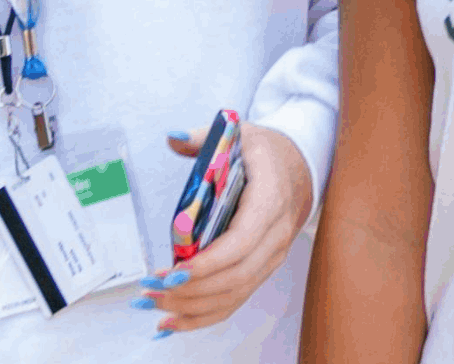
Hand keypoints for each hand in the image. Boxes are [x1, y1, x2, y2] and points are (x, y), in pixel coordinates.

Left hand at [139, 125, 313, 333]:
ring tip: (154, 304)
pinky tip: (173, 320)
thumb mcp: (239, 133)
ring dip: (193, 306)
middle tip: (152, 289)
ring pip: (235, 293)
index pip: (242, 241)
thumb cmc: (265, 152)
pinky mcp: (263, 268)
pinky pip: (236, 299)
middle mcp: (276, 234)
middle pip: (236, 275)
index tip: (174, 270)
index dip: (209, 262)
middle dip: (192, 289)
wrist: (301, 167)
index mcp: (270, 200)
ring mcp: (272, 255)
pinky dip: (204, 315)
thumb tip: (173, 138)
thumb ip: (203, 136)